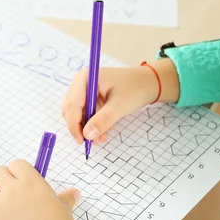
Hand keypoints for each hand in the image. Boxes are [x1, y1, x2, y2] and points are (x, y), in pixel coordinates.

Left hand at [0, 159, 78, 219]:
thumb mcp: (64, 209)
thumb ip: (65, 198)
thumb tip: (75, 193)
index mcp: (31, 182)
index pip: (16, 164)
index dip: (18, 173)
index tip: (22, 183)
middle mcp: (12, 190)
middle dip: (2, 182)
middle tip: (11, 195)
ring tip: (0, 208)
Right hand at [62, 59, 179, 143]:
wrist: (148, 82)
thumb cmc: (135, 88)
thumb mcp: (119, 106)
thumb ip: (102, 120)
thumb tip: (87, 135)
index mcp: (85, 78)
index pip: (72, 104)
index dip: (74, 124)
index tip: (81, 141)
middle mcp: (80, 82)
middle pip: (71, 109)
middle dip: (81, 127)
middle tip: (93, 141)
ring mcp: (84, 89)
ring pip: (77, 114)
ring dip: (87, 127)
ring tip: (103, 137)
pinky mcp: (90, 97)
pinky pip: (85, 113)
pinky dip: (92, 123)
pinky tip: (104, 129)